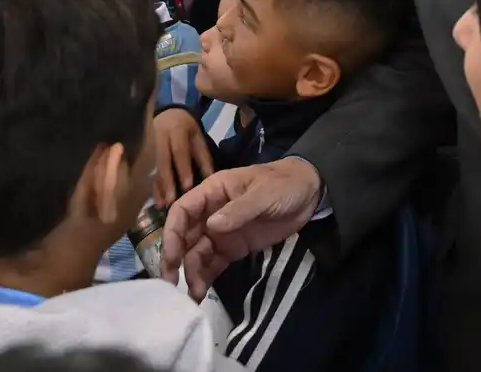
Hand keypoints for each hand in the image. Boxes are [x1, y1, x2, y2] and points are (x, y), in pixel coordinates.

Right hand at [153, 109, 215, 208]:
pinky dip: (152, 187)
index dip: (183, 170)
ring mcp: (149, 146)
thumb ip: (203, 157)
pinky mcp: (144, 154)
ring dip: (158, 188)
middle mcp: (159, 138)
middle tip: (173, 202)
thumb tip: (211, 179)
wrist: (166, 112)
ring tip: (163, 206)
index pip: (179, 152)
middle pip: (162, 162)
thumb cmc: (186, 127)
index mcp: (175, 131)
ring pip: (152, 169)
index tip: (188, 188)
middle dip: (167, 183)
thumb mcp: (197, 137)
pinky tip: (156, 201)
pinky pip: (147, 172)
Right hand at [161, 157, 320, 299]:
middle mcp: (211, 213)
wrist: (308, 194)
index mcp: (213, 192)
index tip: (171, 257)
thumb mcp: (263, 194)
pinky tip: (202, 293)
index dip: (172, 233)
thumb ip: (238, 210)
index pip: (182, 211)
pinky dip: (206, 277)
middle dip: (175, 259)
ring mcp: (221, 232)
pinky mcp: (233, 248)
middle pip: (184, 236)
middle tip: (172, 283)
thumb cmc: (283, 185)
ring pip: (197, 253)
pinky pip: (214, 263)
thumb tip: (211, 226)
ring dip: (191, 273)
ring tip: (194, 294)